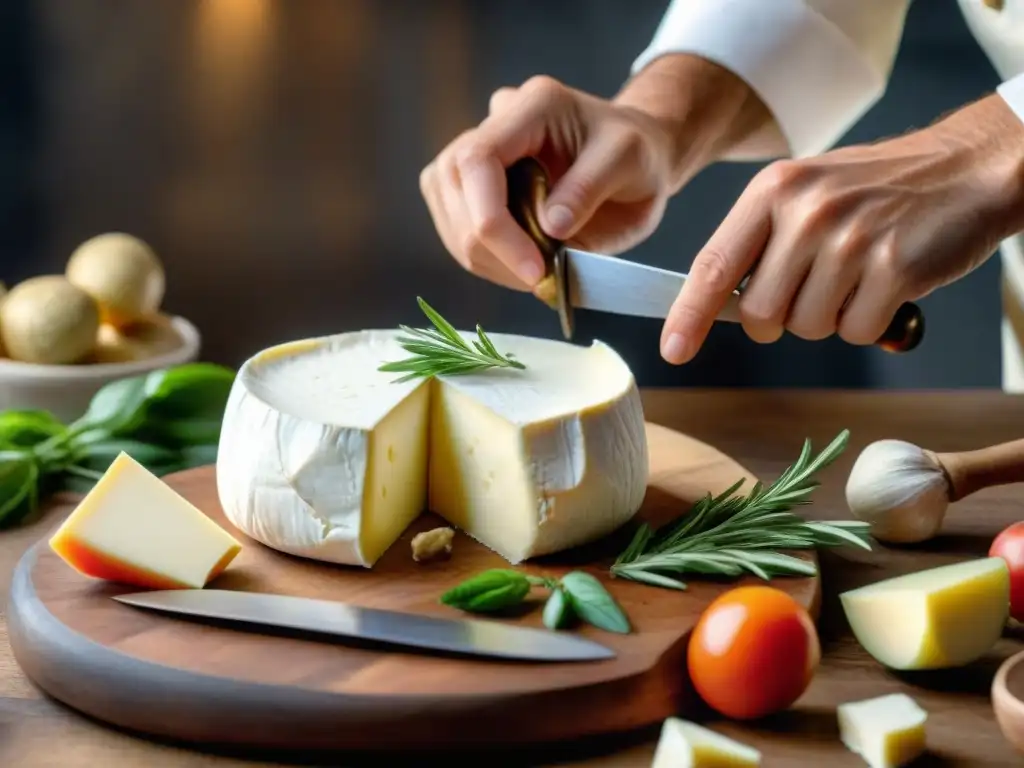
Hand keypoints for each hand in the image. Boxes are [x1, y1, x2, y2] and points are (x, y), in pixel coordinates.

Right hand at [419, 77, 677, 290]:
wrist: (637, 157)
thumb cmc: (637, 153)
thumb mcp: (630, 162)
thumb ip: (590, 188)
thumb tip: (550, 225)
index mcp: (533, 107)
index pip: (478, 159)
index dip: (491, 219)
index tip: (532, 266)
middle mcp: (495, 124)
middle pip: (451, 186)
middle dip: (488, 245)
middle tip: (539, 275)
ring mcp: (479, 155)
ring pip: (449, 212)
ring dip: (484, 256)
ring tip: (534, 272)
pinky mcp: (474, 188)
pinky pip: (457, 228)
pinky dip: (486, 259)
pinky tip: (521, 264)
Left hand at [661, 94, 1023, 363]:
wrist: (965, 166)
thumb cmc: (877, 189)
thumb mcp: (805, 192)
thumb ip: (761, 241)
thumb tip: (719, 306)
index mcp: (774, 189)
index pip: (715, 264)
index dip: (690, 313)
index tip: (674, 348)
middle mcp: (807, 211)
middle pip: (762, 313)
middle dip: (783, 318)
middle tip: (817, 286)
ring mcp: (852, 239)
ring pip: (808, 327)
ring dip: (830, 317)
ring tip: (858, 274)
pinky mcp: (894, 267)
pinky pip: (856, 332)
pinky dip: (869, 323)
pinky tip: (885, 283)